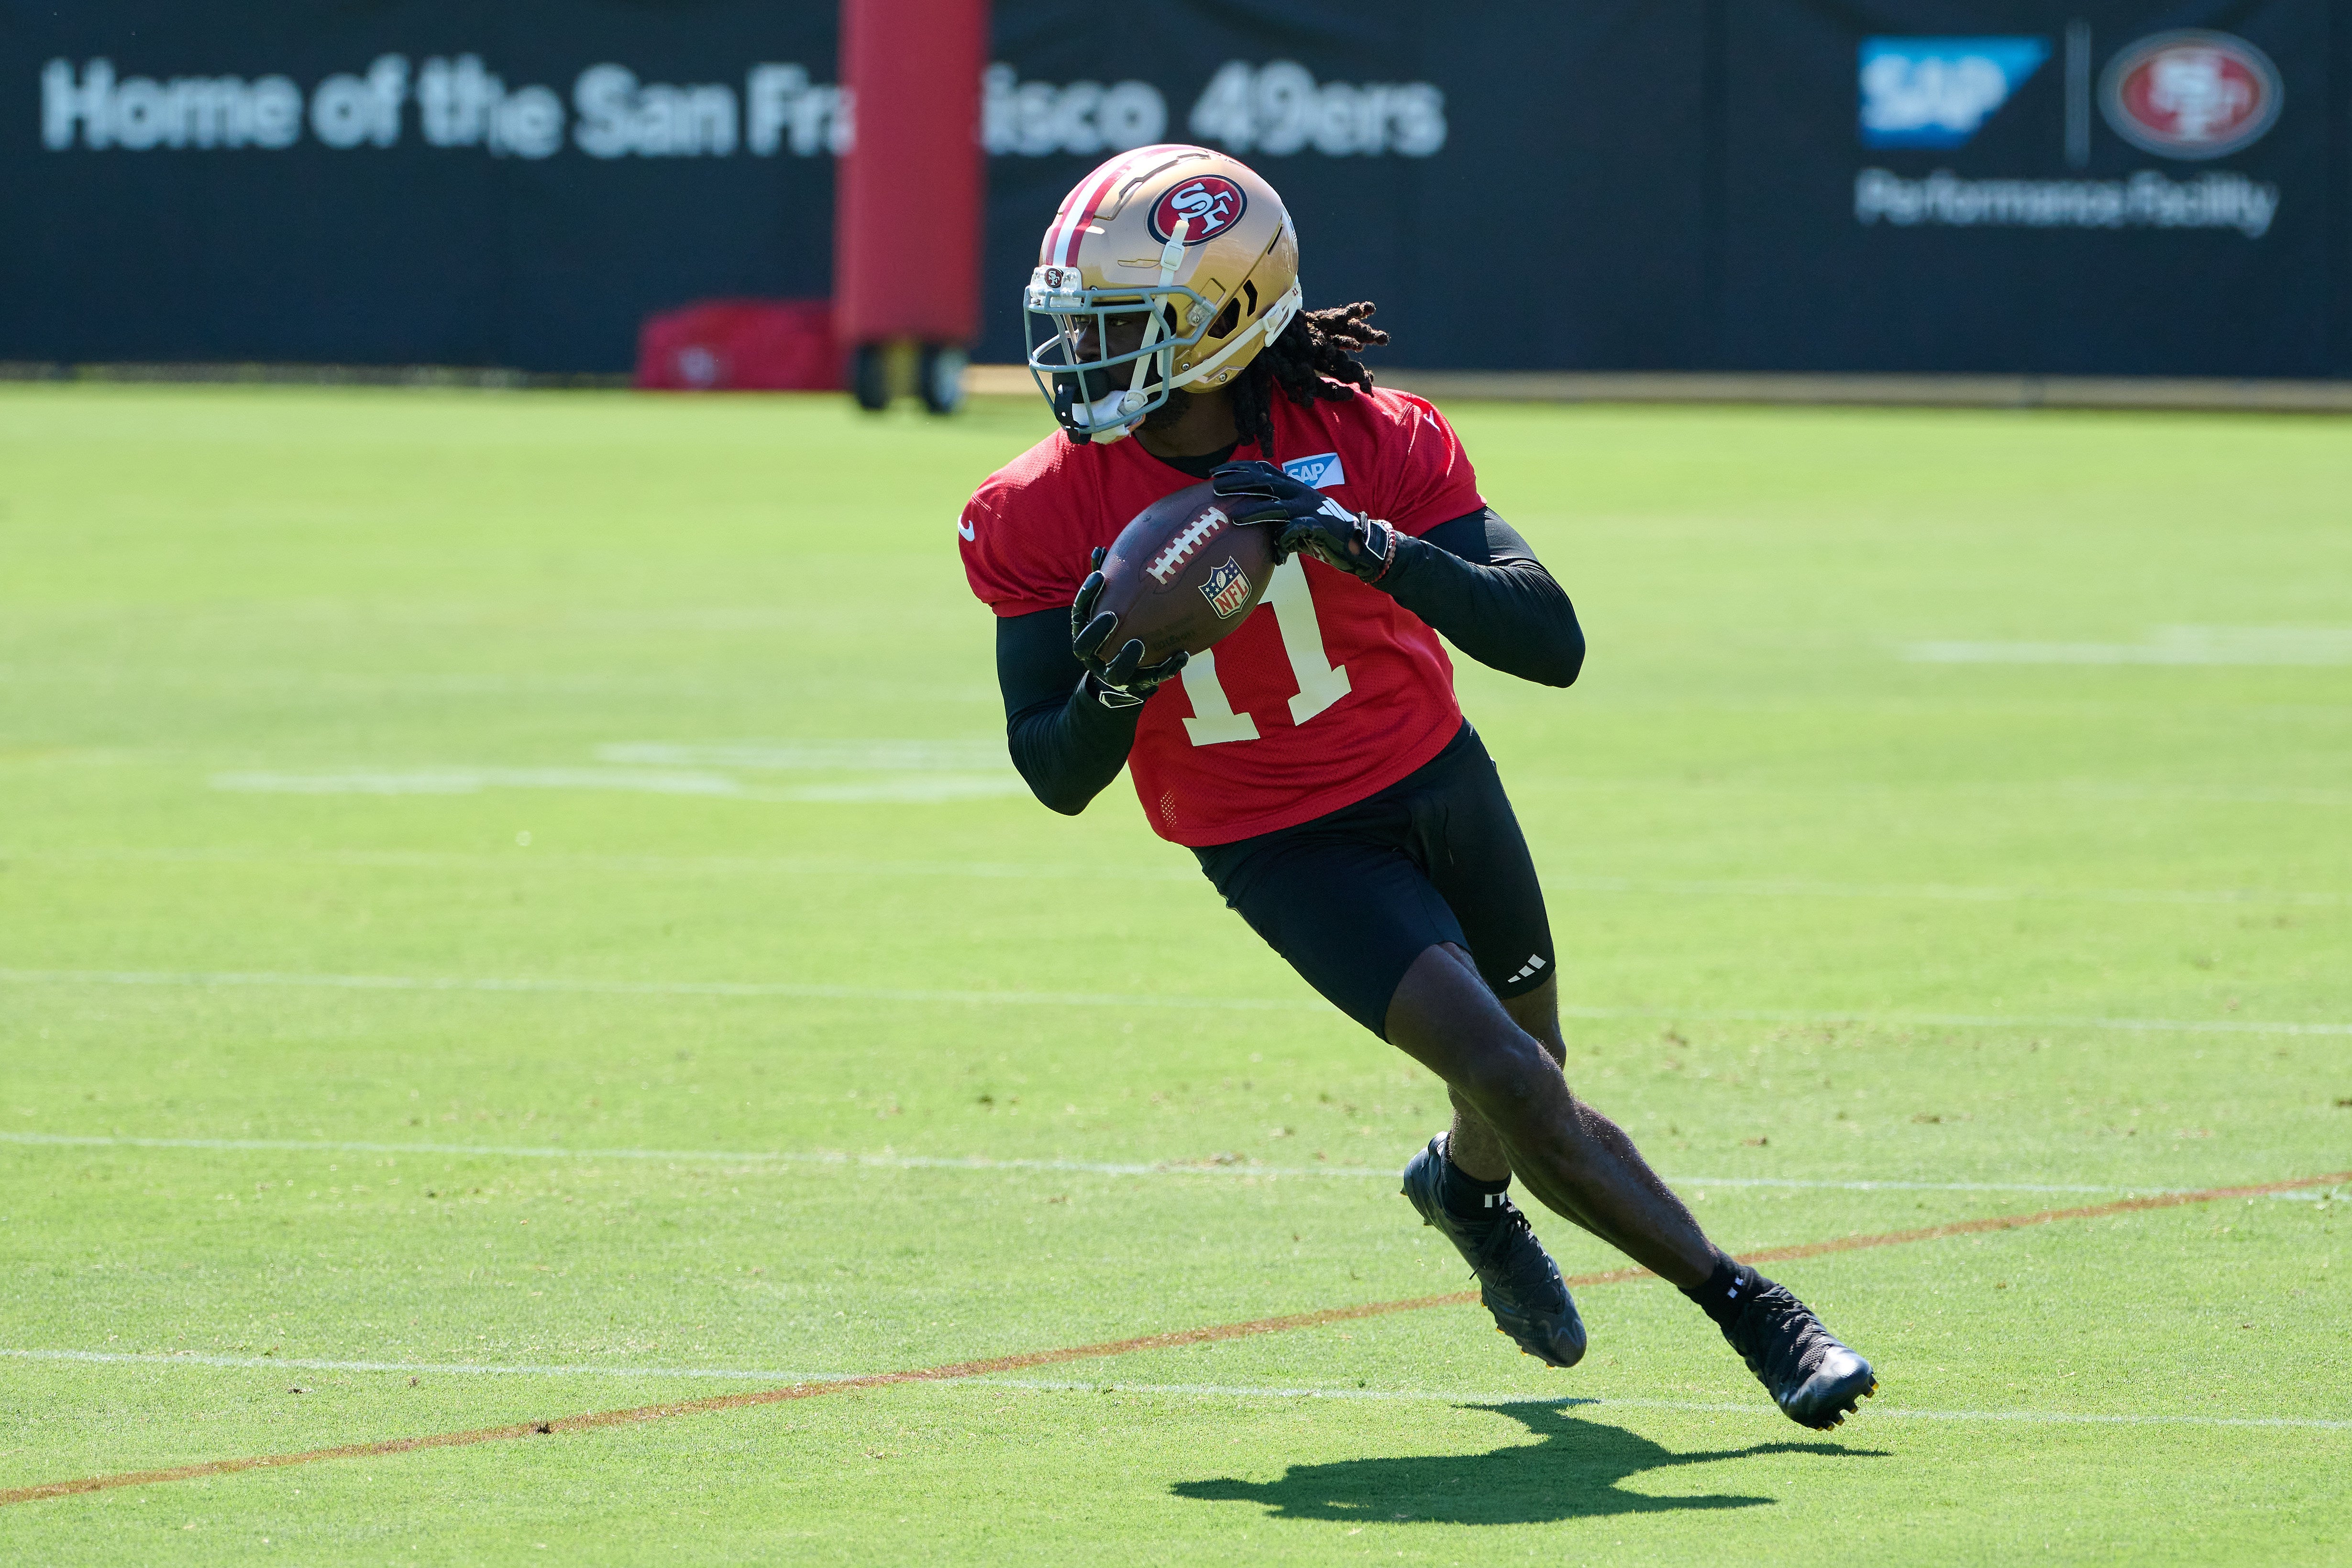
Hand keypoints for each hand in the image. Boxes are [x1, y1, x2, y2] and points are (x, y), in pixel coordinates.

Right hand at [1070, 547, 1188, 707]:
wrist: (1125, 676)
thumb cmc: (1118, 629)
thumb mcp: (1109, 605)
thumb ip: (1106, 582)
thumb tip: (1100, 550)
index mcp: (1085, 633)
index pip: (1078, 614)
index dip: (1087, 595)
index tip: (1101, 576)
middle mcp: (1094, 656)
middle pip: (1084, 646)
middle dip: (1097, 631)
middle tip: (1112, 615)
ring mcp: (1113, 674)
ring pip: (1115, 673)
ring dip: (1125, 659)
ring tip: (1138, 643)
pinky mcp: (1138, 685)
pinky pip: (1153, 679)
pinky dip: (1168, 667)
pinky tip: (1183, 653)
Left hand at [1209, 460, 1396, 582]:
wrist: (1359, 546)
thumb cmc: (1323, 535)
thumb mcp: (1295, 520)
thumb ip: (1276, 516)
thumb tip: (1248, 517)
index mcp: (1295, 487)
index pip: (1263, 470)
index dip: (1239, 468)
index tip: (1215, 471)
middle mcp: (1301, 493)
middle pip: (1265, 482)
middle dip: (1239, 482)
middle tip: (1215, 485)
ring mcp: (1311, 508)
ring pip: (1277, 506)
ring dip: (1254, 512)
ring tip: (1233, 517)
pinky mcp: (1320, 526)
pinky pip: (1296, 531)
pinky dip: (1283, 542)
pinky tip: (1277, 553)